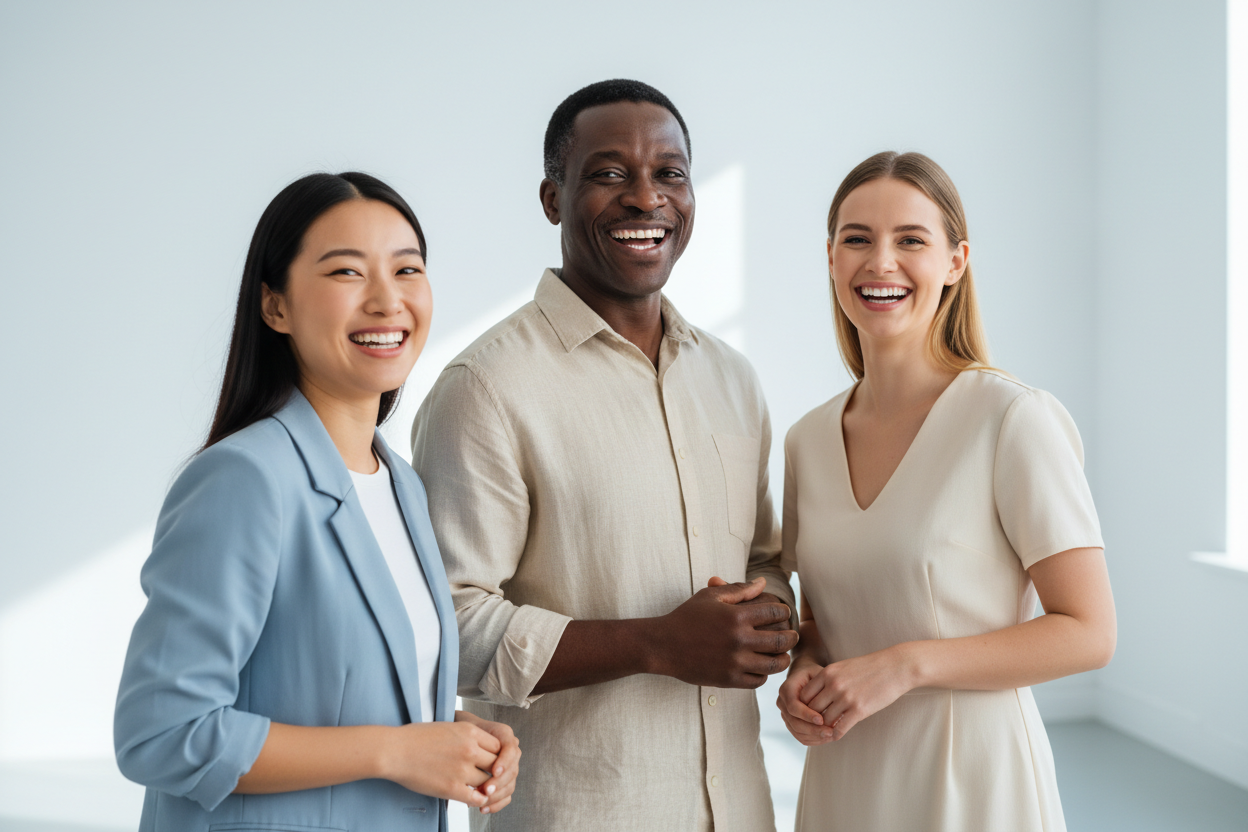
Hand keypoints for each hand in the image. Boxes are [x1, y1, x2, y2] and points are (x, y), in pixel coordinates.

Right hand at [378, 718, 501, 808]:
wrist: (394, 751)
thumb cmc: (416, 737)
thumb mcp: (448, 726)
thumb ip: (467, 736)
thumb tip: (481, 746)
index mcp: (470, 731)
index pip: (499, 745)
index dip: (495, 755)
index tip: (488, 761)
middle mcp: (470, 749)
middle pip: (497, 764)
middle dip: (494, 771)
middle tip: (488, 776)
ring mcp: (461, 769)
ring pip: (487, 781)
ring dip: (485, 786)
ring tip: (480, 789)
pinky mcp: (452, 787)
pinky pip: (476, 797)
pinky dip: (478, 799)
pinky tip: (473, 798)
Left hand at [454, 711, 519, 814]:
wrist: (459, 737)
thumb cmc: (460, 732)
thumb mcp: (464, 730)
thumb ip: (472, 738)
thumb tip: (471, 753)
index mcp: (504, 734)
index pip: (511, 749)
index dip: (504, 762)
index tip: (494, 771)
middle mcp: (510, 750)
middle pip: (513, 769)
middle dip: (500, 782)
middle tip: (485, 790)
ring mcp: (508, 766)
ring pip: (511, 784)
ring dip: (497, 795)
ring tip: (481, 801)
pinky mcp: (504, 780)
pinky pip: (506, 794)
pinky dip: (497, 803)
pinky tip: (483, 808)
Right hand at [650, 577, 797, 688]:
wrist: (663, 645)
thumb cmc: (687, 617)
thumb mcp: (710, 597)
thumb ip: (739, 589)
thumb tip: (763, 583)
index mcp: (736, 616)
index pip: (776, 612)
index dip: (784, 611)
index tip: (783, 613)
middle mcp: (739, 640)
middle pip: (782, 640)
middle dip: (791, 636)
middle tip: (792, 634)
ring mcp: (735, 662)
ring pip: (774, 664)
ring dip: (783, 658)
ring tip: (782, 653)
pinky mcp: (729, 680)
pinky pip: (758, 681)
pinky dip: (764, 675)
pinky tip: (762, 667)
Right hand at [776, 655, 835, 745]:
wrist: (806, 677)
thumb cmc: (815, 675)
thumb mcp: (818, 674)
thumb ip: (821, 686)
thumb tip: (828, 704)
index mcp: (786, 689)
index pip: (793, 706)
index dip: (806, 715)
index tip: (822, 720)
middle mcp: (782, 702)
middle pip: (794, 722)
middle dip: (812, 729)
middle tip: (830, 732)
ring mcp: (785, 714)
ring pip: (797, 731)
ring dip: (814, 736)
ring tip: (831, 736)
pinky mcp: (790, 723)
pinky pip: (799, 736)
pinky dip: (813, 739)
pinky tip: (826, 738)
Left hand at [797, 646, 914, 740]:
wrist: (895, 667)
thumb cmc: (869, 667)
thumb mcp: (843, 667)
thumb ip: (828, 679)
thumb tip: (815, 695)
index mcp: (827, 673)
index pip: (804, 695)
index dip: (805, 706)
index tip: (809, 712)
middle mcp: (833, 685)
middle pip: (812, 709)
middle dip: (813, 719)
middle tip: (815, 725)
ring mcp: (846, 698)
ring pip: (824, 720)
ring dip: (824, 728)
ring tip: (825, 732)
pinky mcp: (859, 710)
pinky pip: (840, 728)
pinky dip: (836, 734)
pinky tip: (836, 735)